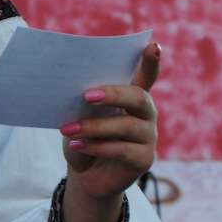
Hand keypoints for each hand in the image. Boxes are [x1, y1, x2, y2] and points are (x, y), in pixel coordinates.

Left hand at [60, 43, 159, 198]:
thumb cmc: (83, 138)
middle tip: (86, 95)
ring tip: (68, 129)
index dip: (150, 62)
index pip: (146, 76)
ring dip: (94, 126)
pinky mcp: (144, 159)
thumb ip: (83, 104)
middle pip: (139, 97)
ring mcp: (149, 137)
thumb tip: (76, 94)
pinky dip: (96, 146)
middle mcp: (146, 114)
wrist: (86, 175)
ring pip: (127, 126)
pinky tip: (77, 145)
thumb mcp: (79, 118)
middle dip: (113, 94)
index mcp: (131, 97)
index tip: (153, 45)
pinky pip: (122, 150)